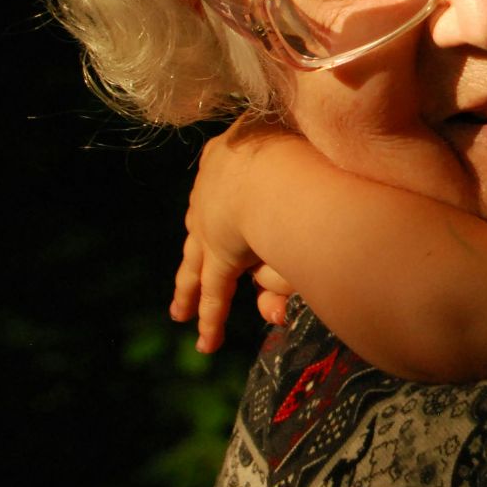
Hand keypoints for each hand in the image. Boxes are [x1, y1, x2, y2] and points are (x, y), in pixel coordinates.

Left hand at [169, 114, 291, 352]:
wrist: (281, 166)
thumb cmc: (303, 144)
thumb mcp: (298, 151)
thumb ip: (305, 174)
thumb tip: (303, 202)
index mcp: (230, 153)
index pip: (221, 181)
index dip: (223, 195)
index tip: (223, 202)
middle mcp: (214, 190)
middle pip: (202, 226)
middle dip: (197, 249)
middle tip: (189, 268)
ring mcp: (212, 226)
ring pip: (197, 264)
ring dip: (189, 290)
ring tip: (180, 312)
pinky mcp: (221, 258)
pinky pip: (216, 295)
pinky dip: (211, 320)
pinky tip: (206, 342)